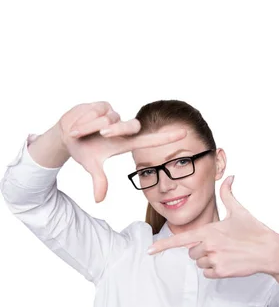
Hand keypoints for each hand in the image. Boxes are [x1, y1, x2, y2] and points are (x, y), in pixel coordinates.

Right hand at [57, 101, 186, 202]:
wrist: (65, 133)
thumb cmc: (83, 149)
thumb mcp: (90, 165)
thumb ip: (99, 180)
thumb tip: (99, 200)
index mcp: (124, 142)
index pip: (150, 140)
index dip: (166, 138)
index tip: (184, 134)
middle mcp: (122, 128)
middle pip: (129, 126)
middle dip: (114, 130)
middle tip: (101, 134)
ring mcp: (114, 115)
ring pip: (106, 120)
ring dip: (89, 128)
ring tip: (80, 132)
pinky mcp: (104, 105)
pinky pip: (95, 112)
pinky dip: (83, 119)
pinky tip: (80, 121)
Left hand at [147, 175, 278, 277]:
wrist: (269, 250)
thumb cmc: (254, 230)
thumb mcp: (239, 211)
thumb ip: (228, 194)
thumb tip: (230, 177)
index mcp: (209, 230)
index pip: (180, 239)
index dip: (163, 245)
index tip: (150, 250)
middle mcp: (209, 246)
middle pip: (191, 252)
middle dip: (201, 249)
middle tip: (220, 245)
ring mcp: (215, 260)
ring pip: (199, 263)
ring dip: (209, 260)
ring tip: (226, 252)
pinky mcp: (222, 272)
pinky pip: (208, 273)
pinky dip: (215, 270)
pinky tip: (228, 262)